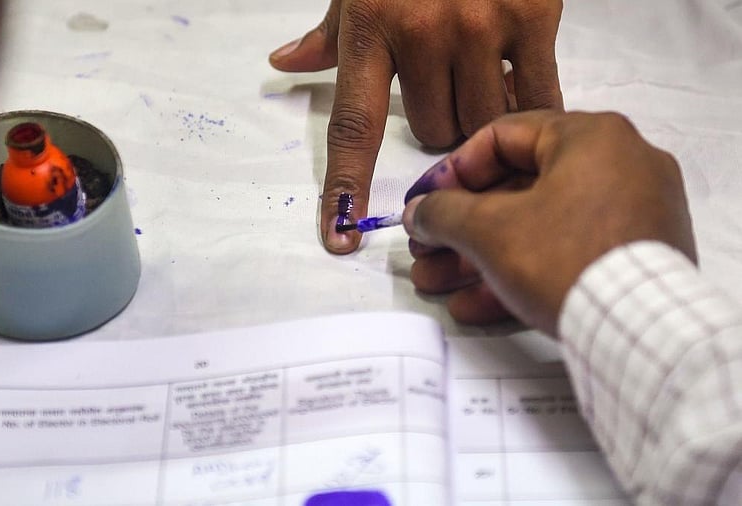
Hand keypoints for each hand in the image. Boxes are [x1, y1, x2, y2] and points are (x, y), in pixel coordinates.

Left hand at [270, 0, 563, 253]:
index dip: (345, 188)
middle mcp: (422, 32)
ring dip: (480, 115)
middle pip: (432, 134)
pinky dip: (530, 103)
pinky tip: (521, 79)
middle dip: (438, 122)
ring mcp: (479, 24)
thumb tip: (283, 62)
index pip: (352, 128)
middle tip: (445, 81)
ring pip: (479, 124)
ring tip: (480, 73)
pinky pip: (536, 97)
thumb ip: (328, 32)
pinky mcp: (532, 15)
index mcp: (370, 28)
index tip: (339, 237)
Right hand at [402, 111, 696, 335]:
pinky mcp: (635, 258)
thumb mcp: (488, 231)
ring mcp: (633, 214)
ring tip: (436, 285)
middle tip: (425, 251)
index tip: (423, 204)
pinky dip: (521, 274)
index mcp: (590, 136)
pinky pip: (567, 254)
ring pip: (537, 229)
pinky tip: (473, 306)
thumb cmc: (564, 259)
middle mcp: (619, 165)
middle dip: (461, 228)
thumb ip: (442, 213)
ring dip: (480, 257)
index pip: (501, 137)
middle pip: (517, 190)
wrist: (642, 332)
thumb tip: (417, 212)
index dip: (450, 172)